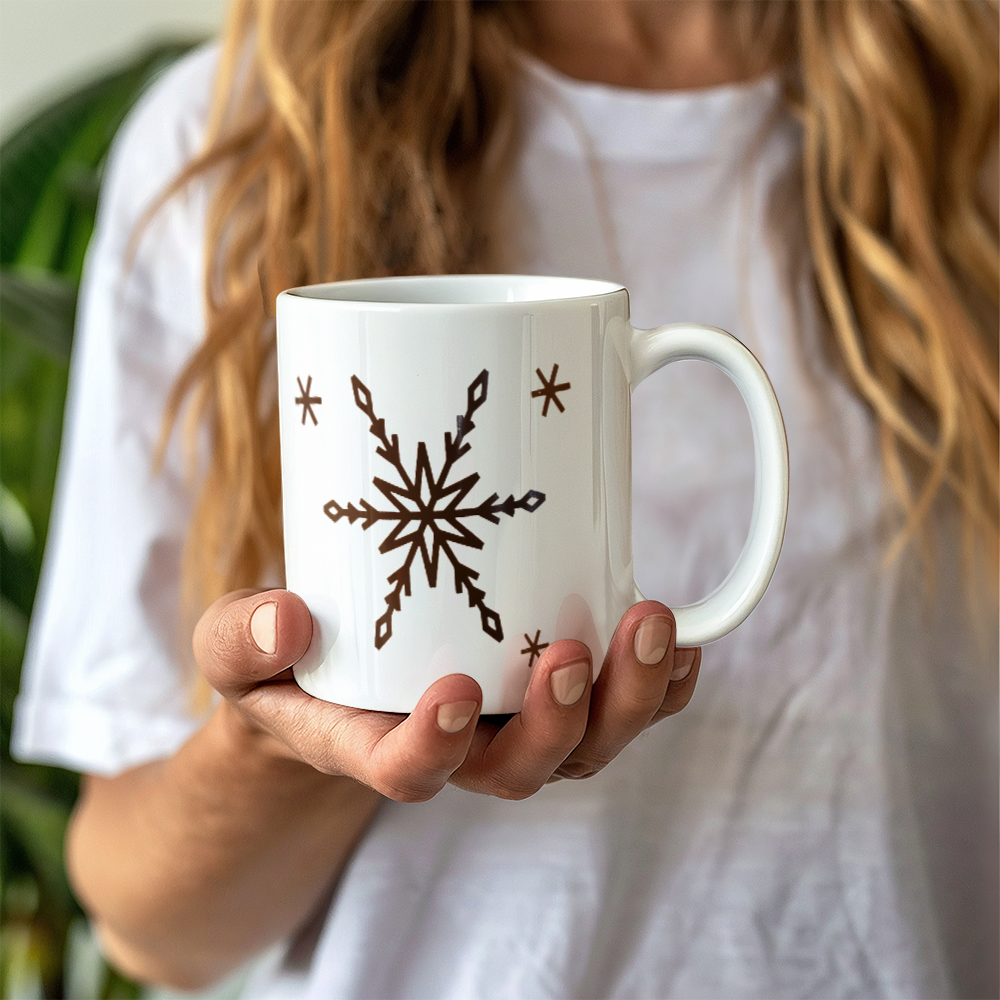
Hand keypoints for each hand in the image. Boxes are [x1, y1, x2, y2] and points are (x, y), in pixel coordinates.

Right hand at [194, 590, 700, 801]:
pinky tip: (685, 647)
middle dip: (558, 722)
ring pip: (583, 747)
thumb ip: (239, 637)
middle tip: (570, 652)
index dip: (435, 750)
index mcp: (371, 744)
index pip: (406, 775)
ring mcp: (509, 727)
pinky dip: (660, 690)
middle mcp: (455, 750)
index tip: (454, 691)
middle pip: (521, 771)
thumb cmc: (285, 667)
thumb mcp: (236, 647)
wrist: (332, 678)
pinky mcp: (546, 695)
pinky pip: (617, 713)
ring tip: (650, 627)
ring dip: (625, 698)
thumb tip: (286, 616)